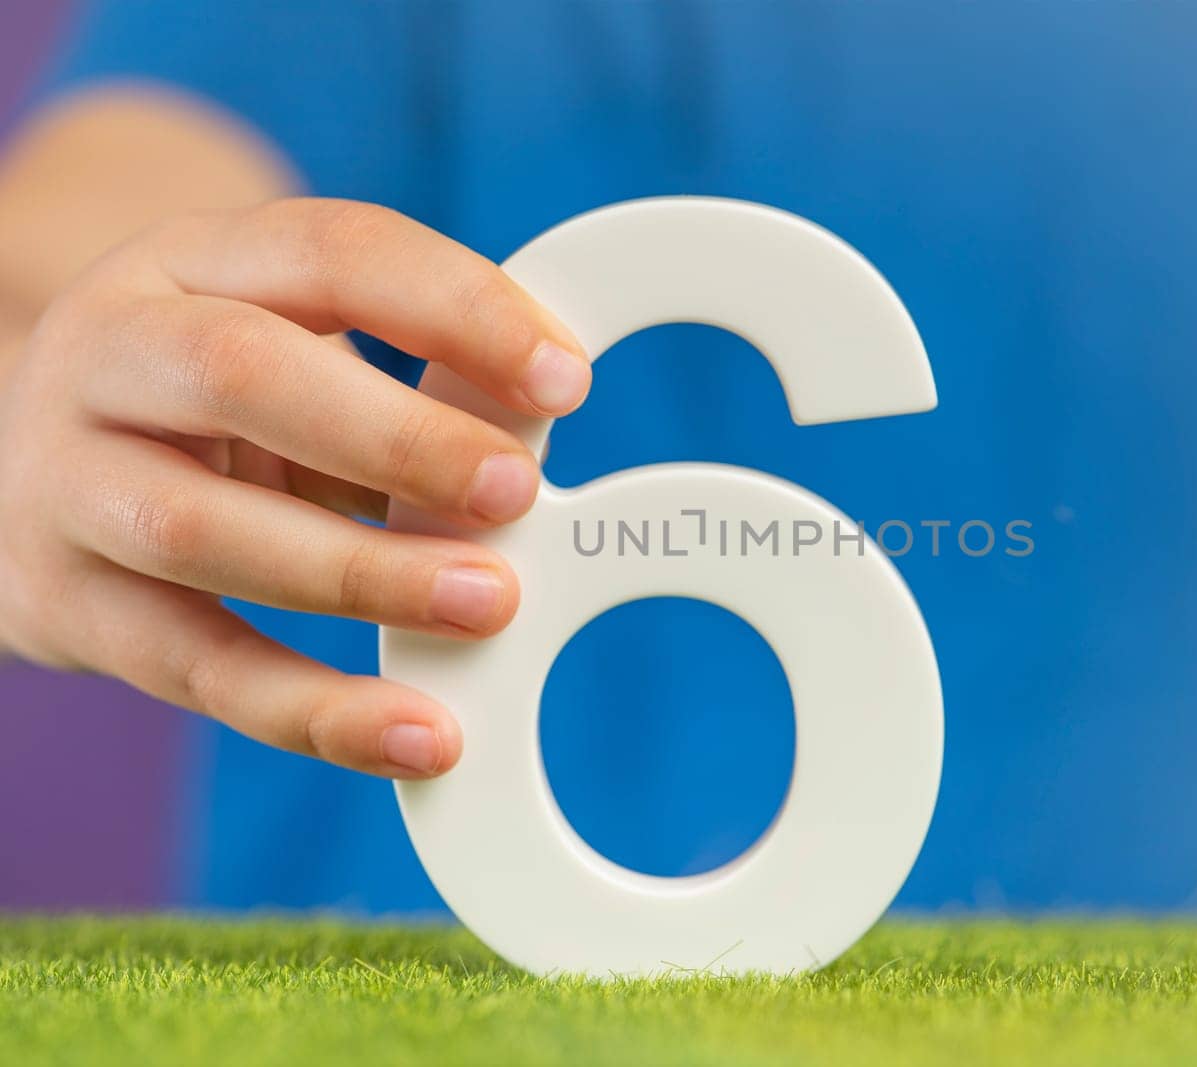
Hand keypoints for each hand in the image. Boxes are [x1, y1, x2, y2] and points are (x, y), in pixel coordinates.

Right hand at [0, 198, 590, 777]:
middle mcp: (107, 351)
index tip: (565, 381)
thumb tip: (543, 428)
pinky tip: (420, 736)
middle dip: (396, 439)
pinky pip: (194, 669)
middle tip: (516, 492)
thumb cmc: (223, 402)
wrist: (51, 462)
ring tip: (488, 604)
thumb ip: (410, 372)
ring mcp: (63, 479)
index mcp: (192, 261)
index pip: (331, 255)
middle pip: (242, 376)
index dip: (456, 311)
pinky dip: (315, 712)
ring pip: (202, 532)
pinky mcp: (59, 603)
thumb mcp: (303, 345)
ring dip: (361, 575)